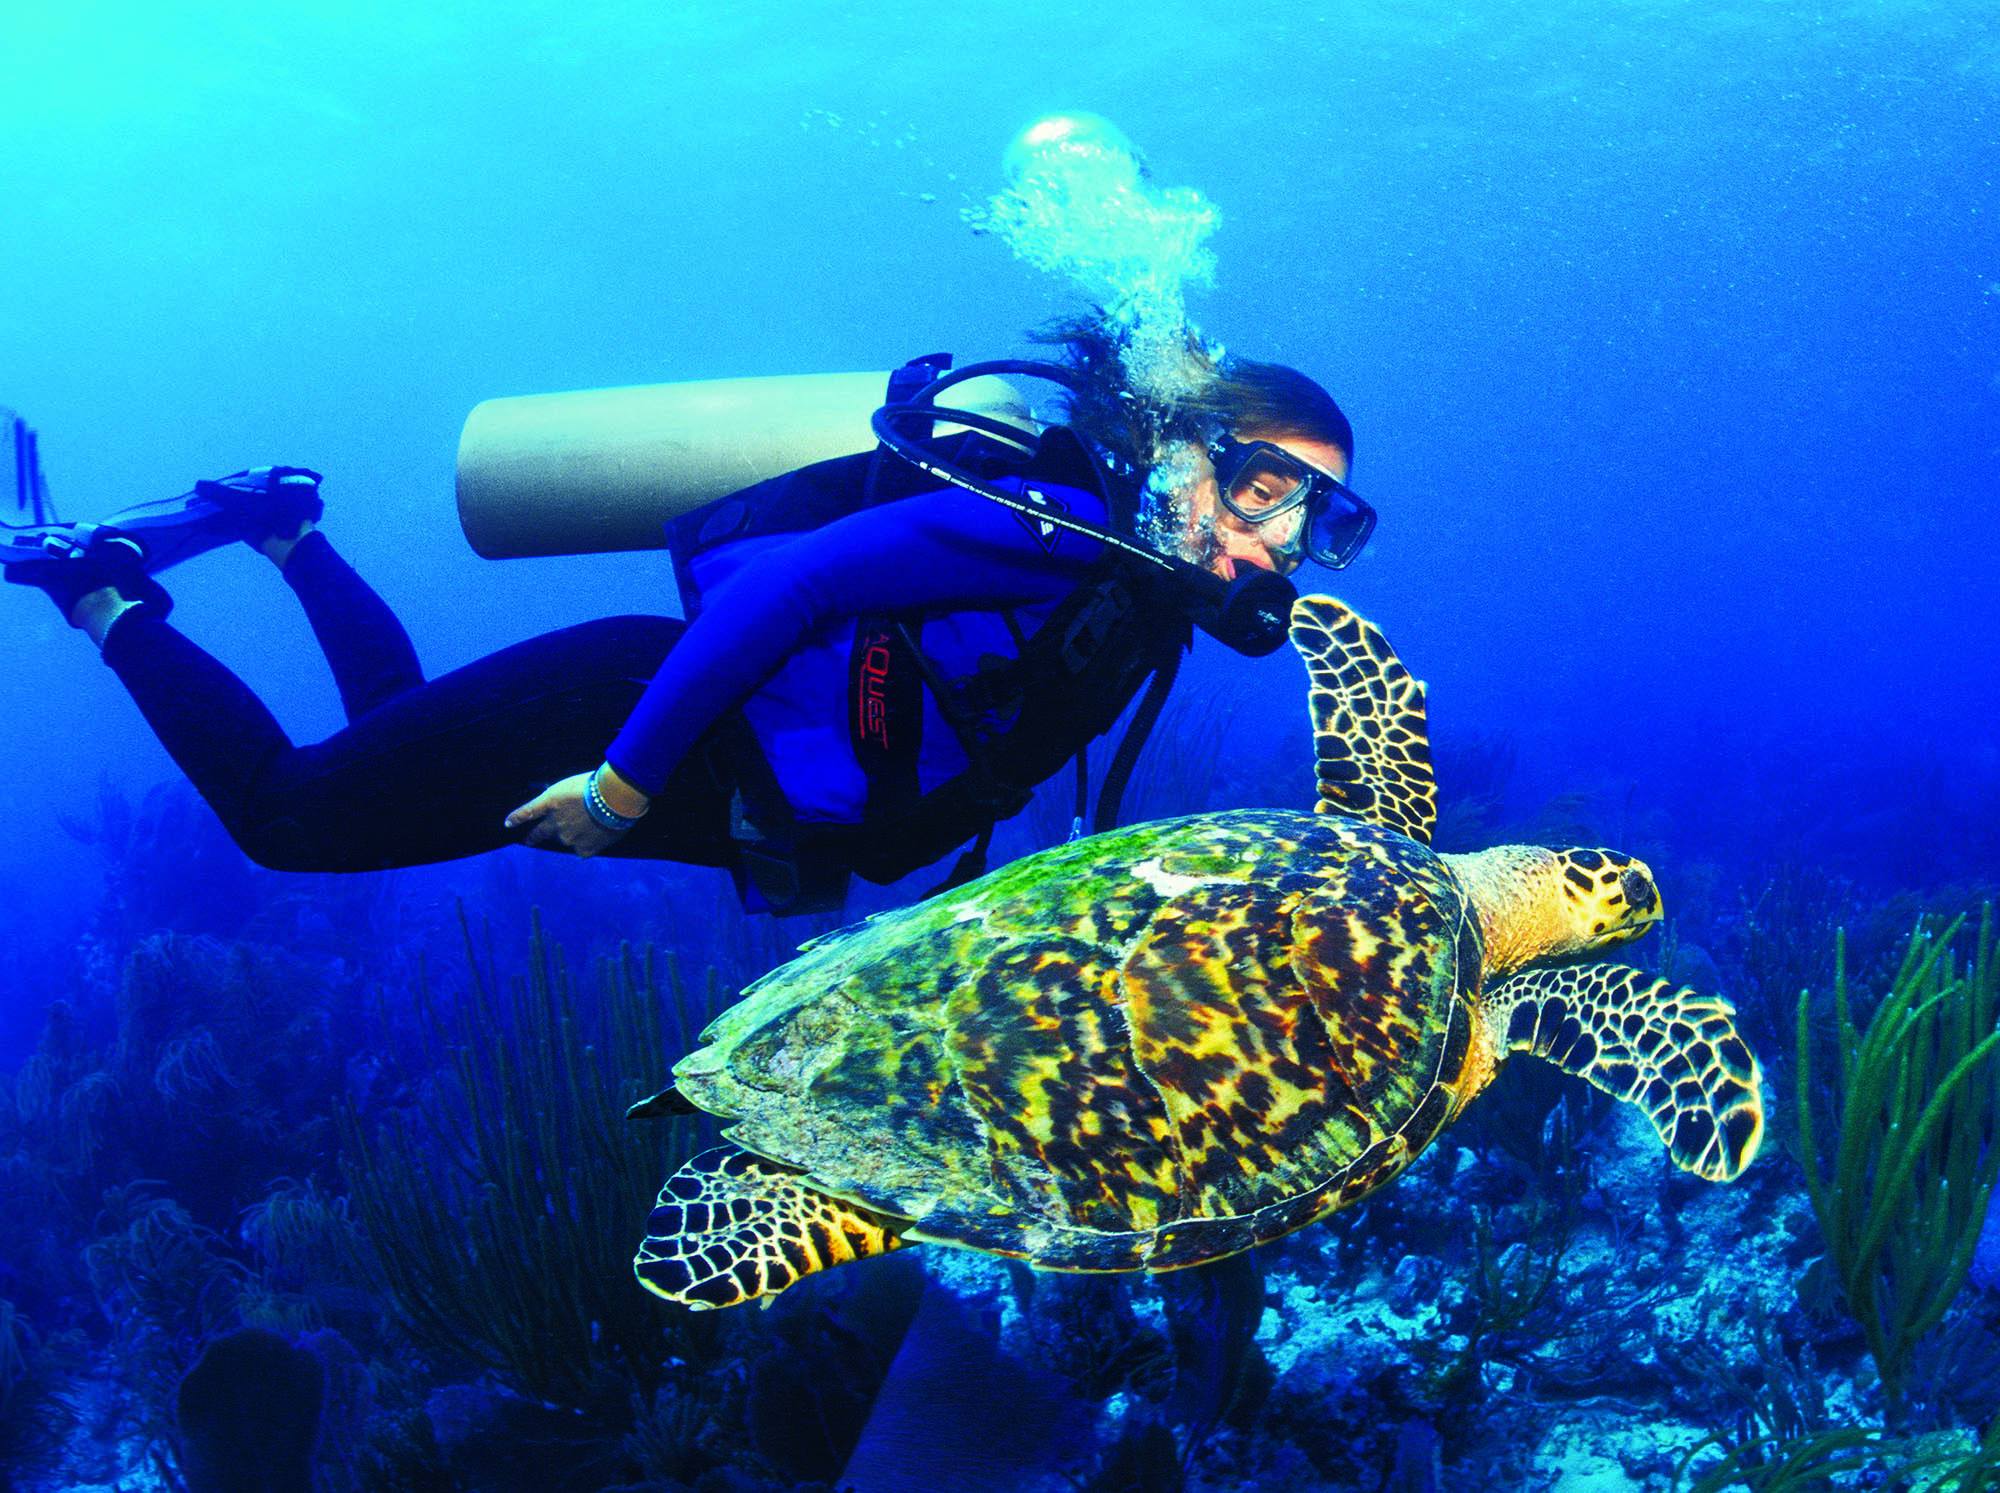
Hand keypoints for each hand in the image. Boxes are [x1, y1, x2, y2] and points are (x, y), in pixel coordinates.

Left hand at [504, 772, 624, 857]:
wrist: (615, 797)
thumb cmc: (599, 784)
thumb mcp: (577, 785)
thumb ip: (567, 801)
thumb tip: (569, 811)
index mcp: (551, 802)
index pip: (529, 811)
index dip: (517, 817)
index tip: (507, 823)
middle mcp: (556, 823)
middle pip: (541, 832)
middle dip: (534, 837)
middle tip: (529, 841)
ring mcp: (569, 838)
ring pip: (569, 839)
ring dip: (576, 833)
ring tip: (594, 823)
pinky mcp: (584, 848)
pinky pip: (583, 850)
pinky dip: (589, 844)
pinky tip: (599, 836)